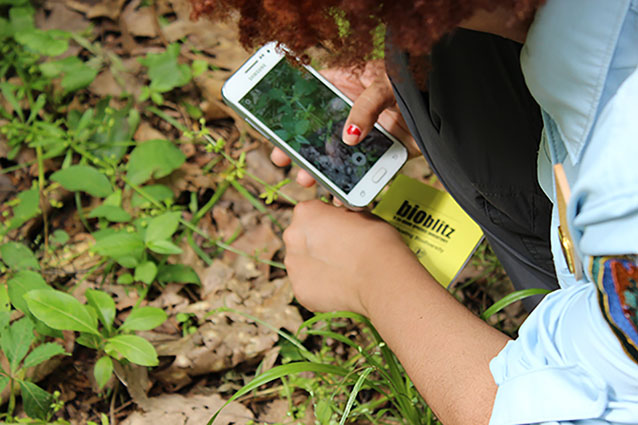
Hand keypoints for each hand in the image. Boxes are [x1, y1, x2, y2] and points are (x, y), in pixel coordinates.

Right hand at [271, 61, 419, 188]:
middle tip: (288, 165)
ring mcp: (367, 136)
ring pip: (339, 158)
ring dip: (324, 173)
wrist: (449, 95)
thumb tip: (349, 137)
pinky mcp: (385, 154)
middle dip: (301, 153)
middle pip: (318, 136)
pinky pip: (366, 174)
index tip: (276, 138)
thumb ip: (364, 107)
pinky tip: (344, 198)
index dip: (291, 121)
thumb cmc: (415, 77)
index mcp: (345, 89)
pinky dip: (355, 188)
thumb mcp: (385, 84)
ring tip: (312, 182)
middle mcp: (352, 115)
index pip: (310, 103)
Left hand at [283, 200, 418, 314]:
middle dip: (316, 246)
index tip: (336, 231)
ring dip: (316, 266)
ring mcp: (293, 265)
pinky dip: (320, 287)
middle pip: (301, 239)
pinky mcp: (299, 289)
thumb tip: (338, 222)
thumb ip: (338, 216)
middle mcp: (292, 236)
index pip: (309, 214)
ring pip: (301, 264)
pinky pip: (308, 286)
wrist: (381, 276)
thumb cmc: (376, 241)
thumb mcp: (358, 213)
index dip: (324, 223)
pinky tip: (339, 286)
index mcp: (305, 212)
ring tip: (341, 272)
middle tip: (339, 253)